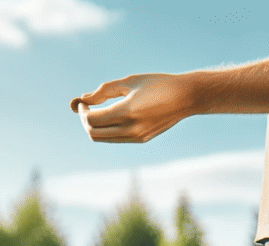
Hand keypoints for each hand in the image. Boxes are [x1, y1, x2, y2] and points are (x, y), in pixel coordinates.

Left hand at [70, 73, 193, 142]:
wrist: (186, 97)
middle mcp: (130, 128)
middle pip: (93, 133)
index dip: (82, 111)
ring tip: (97, 113)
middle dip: (85, 121)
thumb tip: (83, 98)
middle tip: (86, 109)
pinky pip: (115, 139)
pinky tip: (110, 118)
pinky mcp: (140, 140)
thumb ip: (104, 91)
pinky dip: (106, 131)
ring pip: (103, 139)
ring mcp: (135, 137)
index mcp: (127, 111)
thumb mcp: (130, 82)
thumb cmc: (158, 84)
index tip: (83, 103)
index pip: (92, 119)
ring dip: (94, 128)